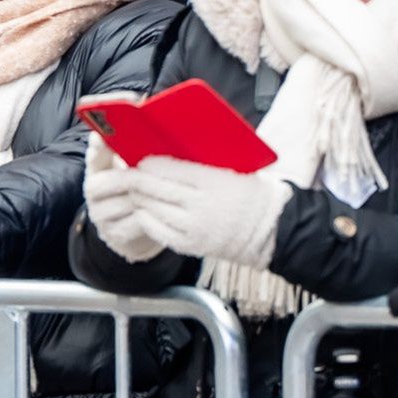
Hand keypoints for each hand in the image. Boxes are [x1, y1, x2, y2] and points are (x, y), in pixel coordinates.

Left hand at [89, 151, 291, 266]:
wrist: (268, 231)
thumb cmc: (249, 194)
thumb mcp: (230, 170)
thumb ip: (200, 163)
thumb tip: (167, 152)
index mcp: (212, 181)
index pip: (170, 169)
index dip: (150, 164)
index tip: (141, 160)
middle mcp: (200, 205)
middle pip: (155, 189)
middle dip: (137, 179)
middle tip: (129, 173)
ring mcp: (193, 228)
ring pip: (152, 209)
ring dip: (139, 198)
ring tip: (135, 191)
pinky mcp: (189, 245)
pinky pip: (157, 230)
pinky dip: (146, 218)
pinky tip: (143, 210)